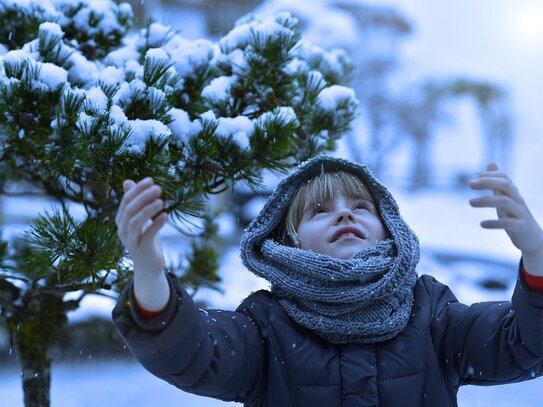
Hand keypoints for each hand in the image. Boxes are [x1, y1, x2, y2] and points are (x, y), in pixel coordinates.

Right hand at [115, 178, 169, 309]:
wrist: (149, 266)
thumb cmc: (145, 239)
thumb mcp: (140, 219)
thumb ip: (134, 202)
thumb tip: (127, 181)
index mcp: (121, 221)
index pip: (126, 201)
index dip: (137, 190)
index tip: (150, 180)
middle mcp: (123, 230)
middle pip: (130, 210)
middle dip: (143, 197)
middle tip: (158, 188)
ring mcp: (131, 241)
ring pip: (135, 222)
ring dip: (148, 209)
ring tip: (161, 201)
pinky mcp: (142, 249)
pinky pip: (147, 235)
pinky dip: (156, 224)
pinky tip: (165, 216)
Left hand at [469, 163, 542, 274]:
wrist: (533, 239)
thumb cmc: (515, 215)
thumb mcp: (505, 197)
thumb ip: (497, 183)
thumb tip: (491, 162)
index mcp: (513, 193)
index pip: (504, 177)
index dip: (488, 175)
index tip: (472, 178)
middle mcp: (518, 200)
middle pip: (505, 185)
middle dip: (487, 182)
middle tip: (469, 183)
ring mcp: (520, 213)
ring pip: (505, 202)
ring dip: (486, 200)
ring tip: (470, 202)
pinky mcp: (520, 227)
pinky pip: (508, 223)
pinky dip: (494, 223)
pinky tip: (482, 224)